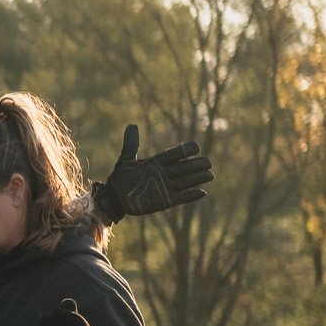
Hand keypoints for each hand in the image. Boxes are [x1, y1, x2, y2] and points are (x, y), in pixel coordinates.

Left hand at [91, 124, 212, 222]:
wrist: (116, 197)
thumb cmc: (121, 177)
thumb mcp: (125, 159)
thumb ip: (131, 144)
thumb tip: (132, 125)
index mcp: (156, 162)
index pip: (173, 155)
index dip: (184, 151)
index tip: (196, 147)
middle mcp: (163, 174)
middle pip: (183, 168)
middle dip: (195, 165)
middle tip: (208, 162)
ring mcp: (164, 187)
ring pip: (184, 182)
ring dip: (197, 178)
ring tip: (210, 175)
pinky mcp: (164, 201)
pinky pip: (180, 198)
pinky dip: (190, 196)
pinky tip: (202, 193)